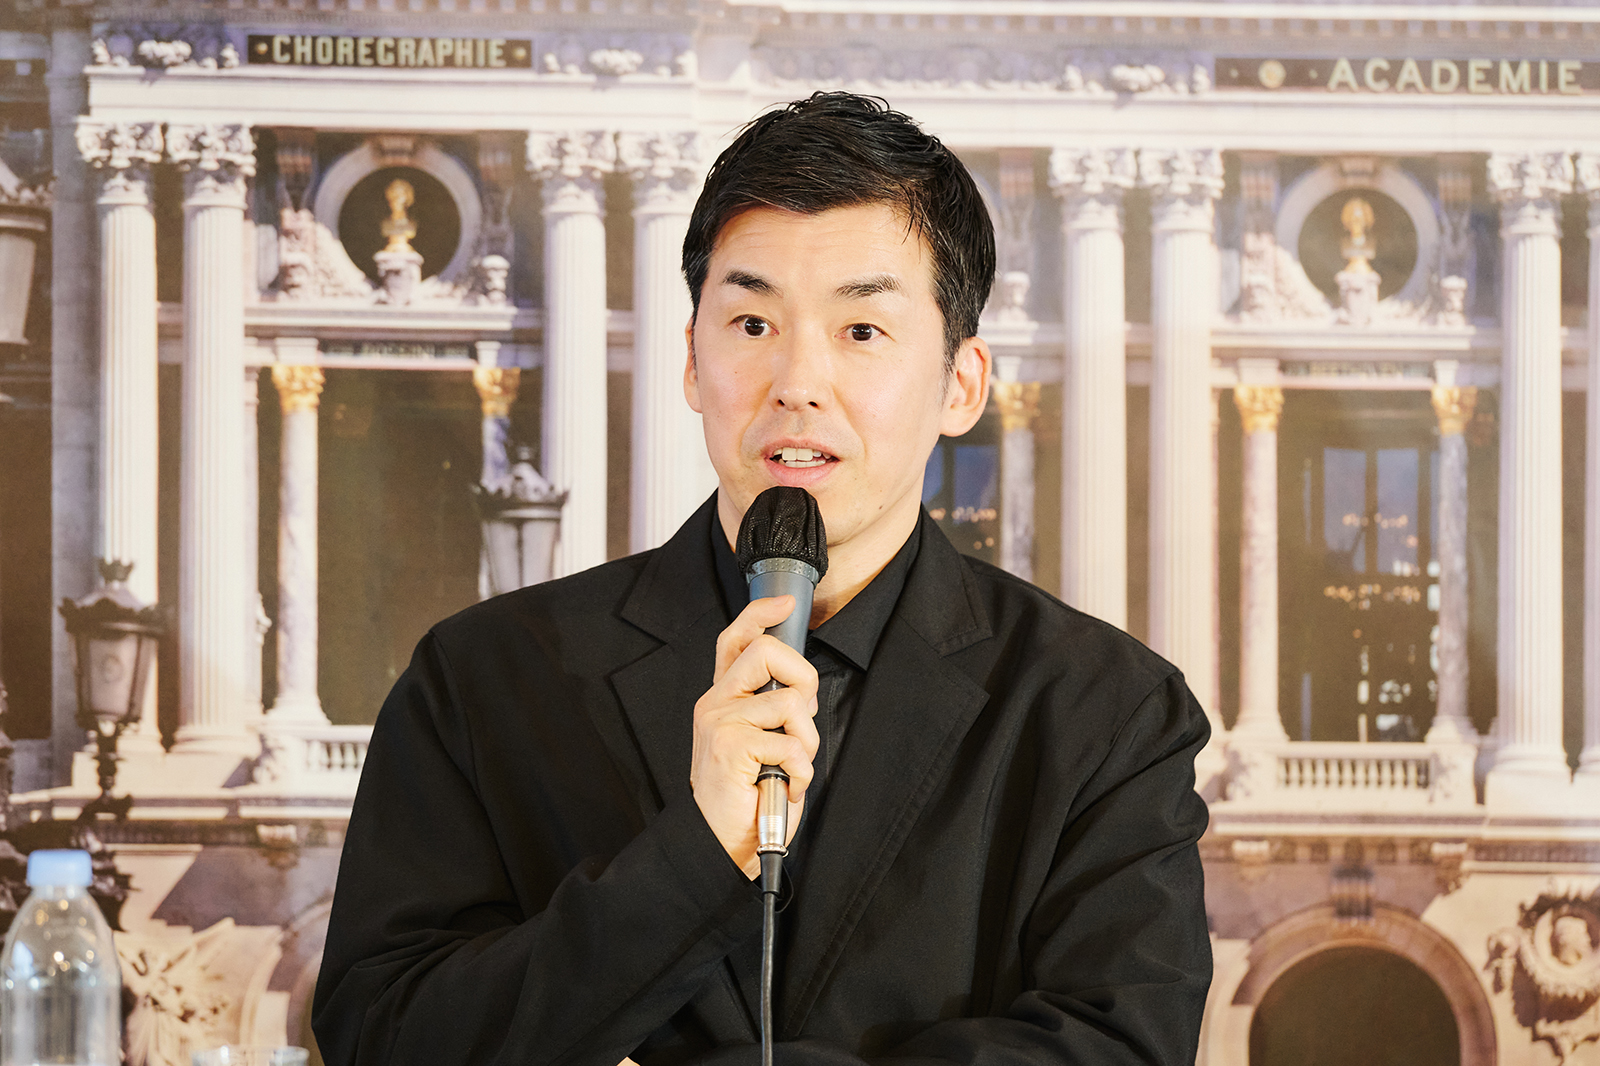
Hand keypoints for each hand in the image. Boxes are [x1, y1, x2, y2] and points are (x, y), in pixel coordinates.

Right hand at [691, 595, 818, 878]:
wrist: (723, 844)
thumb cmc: (748, 795)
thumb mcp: (762, 742)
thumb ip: (772, 709)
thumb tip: (803, 685)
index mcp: (723, 698)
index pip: (736, 640)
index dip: (761, 614)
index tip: (786, 603)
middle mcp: (716, 703)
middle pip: (768, 652)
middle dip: (805, 681)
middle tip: (803, 719)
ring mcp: (720, 722)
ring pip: (791, 702)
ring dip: (807, 742)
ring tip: (792, 767)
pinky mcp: (730, 746)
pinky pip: (791, 744)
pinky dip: (801, 772)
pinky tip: (787, 788)